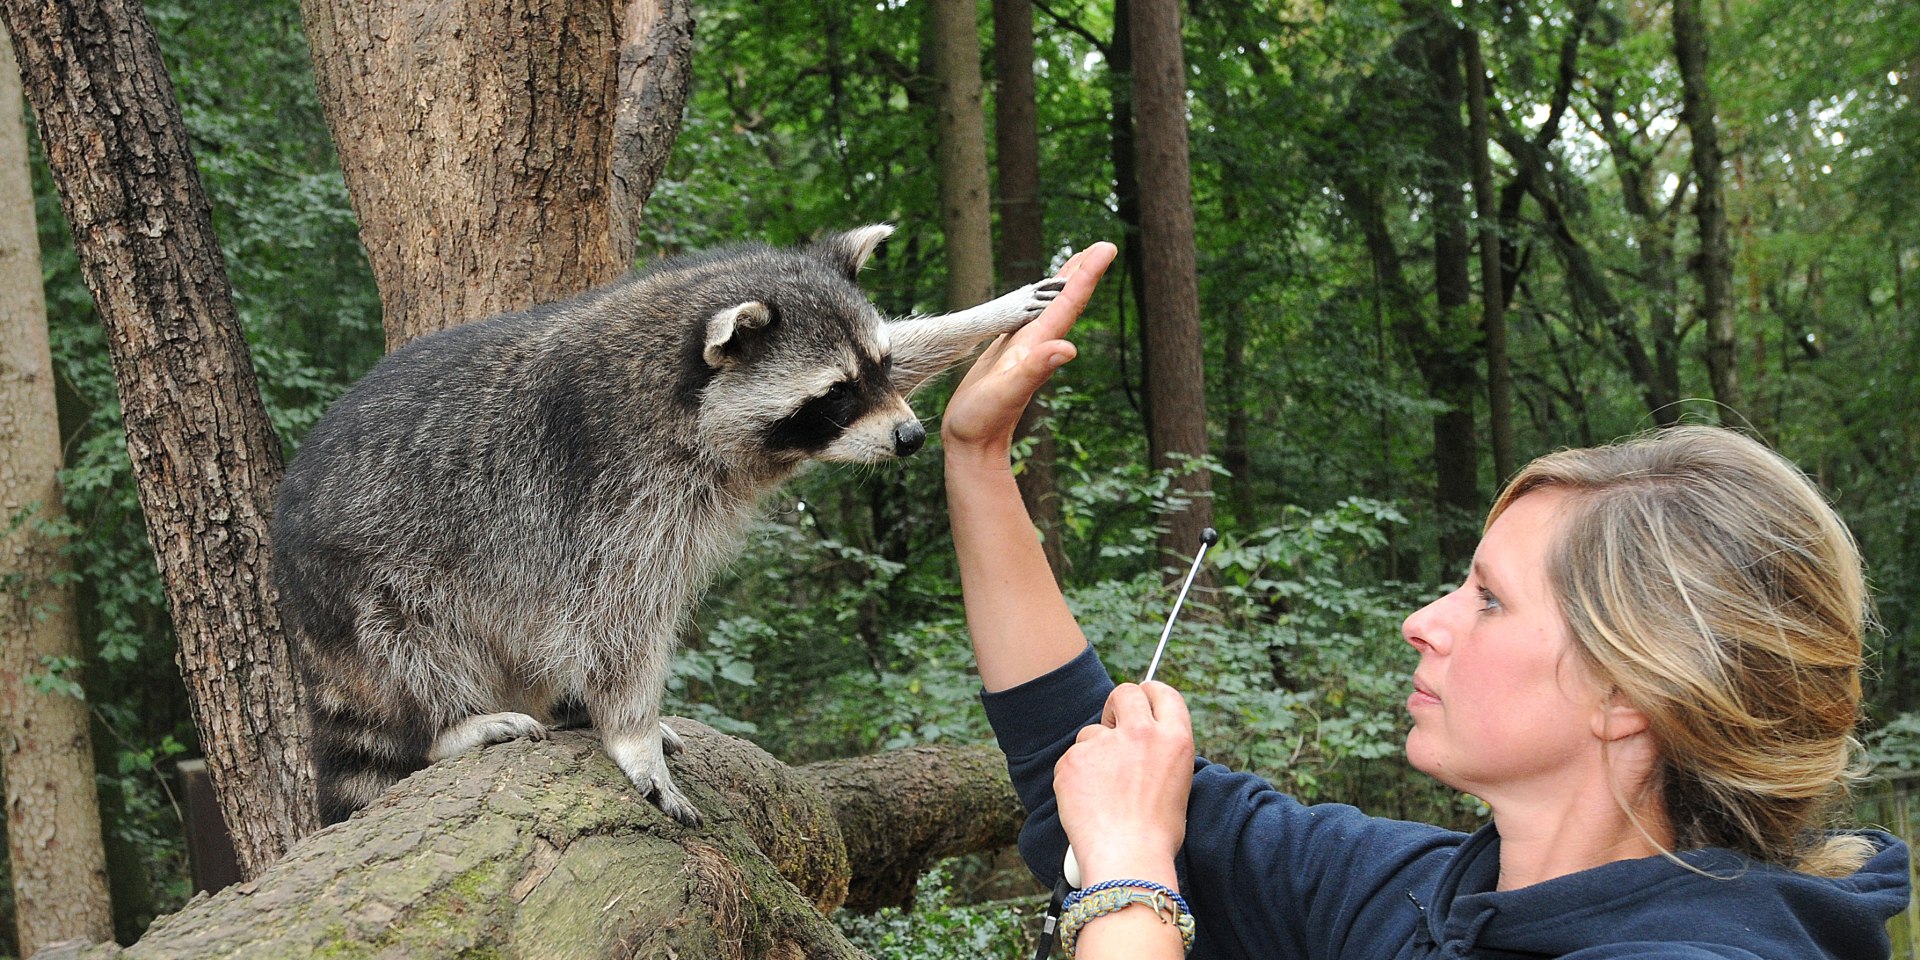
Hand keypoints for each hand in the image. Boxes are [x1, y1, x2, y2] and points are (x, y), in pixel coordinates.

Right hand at [940, 242, 1116, 462]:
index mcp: (1039, 346)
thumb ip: (1037, 370)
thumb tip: (1068, 349)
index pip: (1068, 303)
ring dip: (1063, 286)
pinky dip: (1037, 304)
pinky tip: (1036, 302)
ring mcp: (1024, 350)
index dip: (1086, 275)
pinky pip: (1028, 321)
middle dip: (1082, 273)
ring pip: (1048, 310)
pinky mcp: (1008, 356)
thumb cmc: (985, 421)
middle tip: (1100, 247)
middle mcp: (1037, 345)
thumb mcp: (1008, 393)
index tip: (1105, 248)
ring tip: (1075, 264)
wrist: (973, 444)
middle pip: (1065, 302)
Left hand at [1054, 681, 1193, 886]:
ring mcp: (1104, 744)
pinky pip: (1072, 759)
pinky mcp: (1073, 759)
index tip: (1140, 702)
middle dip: (1117, 706)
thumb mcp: (1177, 785)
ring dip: (1094, 753)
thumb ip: (1160, 753)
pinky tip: (1086, 803)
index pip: (1163, 693)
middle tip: (1112, 728)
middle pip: (1125, 693)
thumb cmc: (1155, 834)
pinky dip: (1075, 777)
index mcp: (1174, 739)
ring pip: (1091, 733)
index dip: (1149, 695)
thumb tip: (1141, 739)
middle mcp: (1141, 733)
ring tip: (1102, 793)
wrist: (1127, 860)